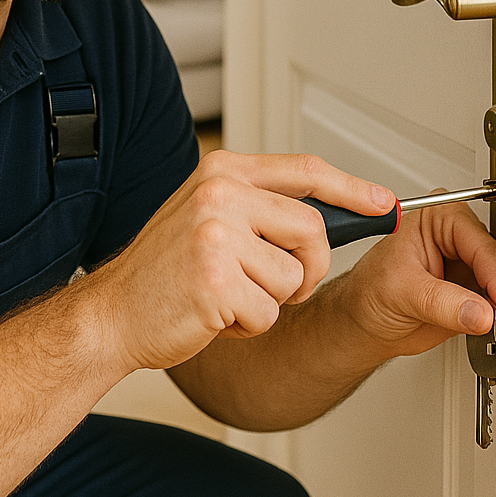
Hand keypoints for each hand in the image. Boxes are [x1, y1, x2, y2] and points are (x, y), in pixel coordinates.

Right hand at [86, 150, 394, 372]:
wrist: (111, 313)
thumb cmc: (164, 271)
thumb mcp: (210, 216)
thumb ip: (262, 205)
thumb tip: (336, 212)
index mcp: (222, 171)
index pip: (306, 170)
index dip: (353, 189)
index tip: (384, 204)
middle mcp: (220, 194)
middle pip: (314, 231)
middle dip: (307, 270)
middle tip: (276, 286)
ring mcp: (215, 235)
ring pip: (293, 277)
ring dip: (269, 301)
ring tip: (227, 295)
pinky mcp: (215, 280)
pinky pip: (268, 313)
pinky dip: (248, 326)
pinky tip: (214, 314)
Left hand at [333, 196, 495, 359]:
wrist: (362, 321)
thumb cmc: (368, 292)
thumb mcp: (402, 292)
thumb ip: (443, 303)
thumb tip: (481, 313)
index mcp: (436, 218)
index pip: (478, 244)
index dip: (495, 277)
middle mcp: (455, 236)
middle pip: (495, 261)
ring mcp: (465, 263)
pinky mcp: (471, 289)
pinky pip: (494, 303)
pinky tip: (493, 328)